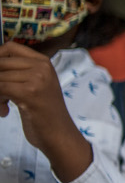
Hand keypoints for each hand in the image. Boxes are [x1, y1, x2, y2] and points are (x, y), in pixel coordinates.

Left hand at [0, 42, 91, 180]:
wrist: (59, 135)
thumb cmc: (43, 113)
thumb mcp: (33, 86)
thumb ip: (17, 73)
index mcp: (43, 62)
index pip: (9, 47)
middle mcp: (42, 66)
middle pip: (0, 62)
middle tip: (0, 98)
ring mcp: (37, 78)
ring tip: (3, 106)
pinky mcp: (30, 92)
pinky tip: (5, 111)